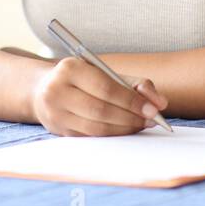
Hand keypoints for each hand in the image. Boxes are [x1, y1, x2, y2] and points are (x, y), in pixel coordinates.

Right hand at [30, 56, 168, 136]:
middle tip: (151, 120)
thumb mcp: (106, 72)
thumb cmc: (83, 79)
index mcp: (70, 69)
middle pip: (101, 111)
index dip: (131, 101)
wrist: (43, 89)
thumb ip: (137, 84)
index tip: (153, 110)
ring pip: (96, 128)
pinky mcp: (58, 131)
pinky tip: (125, 130)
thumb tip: (161, 103)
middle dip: (130, 118)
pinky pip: (90, 137)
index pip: (106, 88)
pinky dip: (112, 135)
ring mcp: (55, 113)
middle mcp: (57, 91)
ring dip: (123, 129)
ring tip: (141, 125)